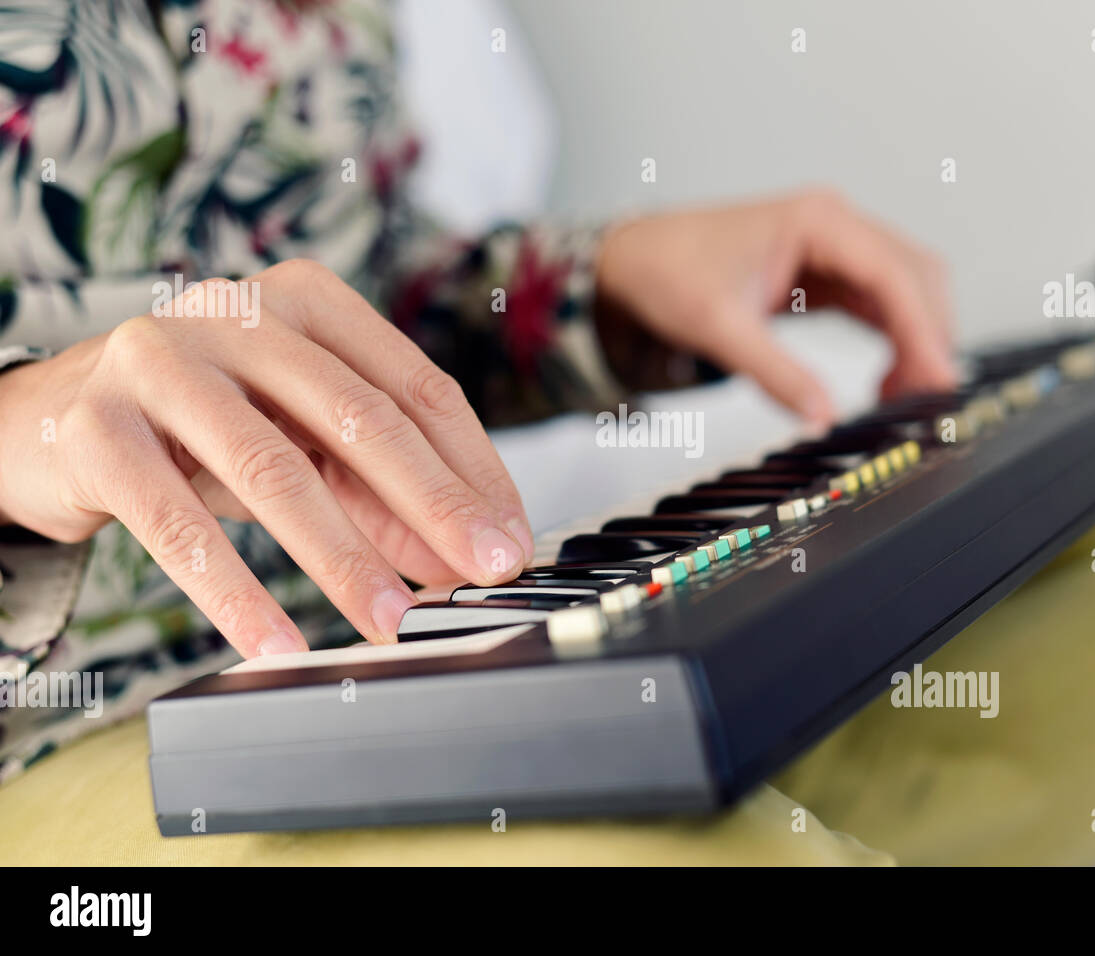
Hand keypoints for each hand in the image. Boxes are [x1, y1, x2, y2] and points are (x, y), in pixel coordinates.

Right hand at [0, 260, 532, 656]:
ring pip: (276, 469)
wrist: (46, 419)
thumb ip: (378, 488)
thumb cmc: (201, 424)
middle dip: (434, 505)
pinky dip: (232, 591)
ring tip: (389, 621)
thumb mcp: (300, 439)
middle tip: (484, 571)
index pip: (417, 387)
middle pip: (362, 417)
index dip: (473, 469)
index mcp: (307, 301)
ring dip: (343, 558)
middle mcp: (238, 311)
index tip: (510, 539)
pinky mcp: (99, 426)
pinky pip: (177, 523)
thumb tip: (459, 556)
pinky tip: (274, 639)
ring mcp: (162, 360)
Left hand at [594, 189, 957, 427]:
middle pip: (914, 279)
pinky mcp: (830, 273)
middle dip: (927, 339)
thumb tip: (821, 419)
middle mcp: (836, 227)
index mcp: (816, 222)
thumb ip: (773, 374)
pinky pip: (883, 305)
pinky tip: (884, 381)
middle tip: (920, 402)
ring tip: (898, 398)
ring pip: (906, 292)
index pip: (892, 275)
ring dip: (915, 342)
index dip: (923, 330)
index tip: (938, 379)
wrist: (636, 259)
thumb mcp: (717, 328)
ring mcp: (836, 248)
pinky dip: (895, 341)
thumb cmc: (668, 273)